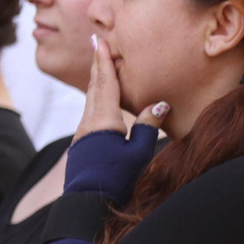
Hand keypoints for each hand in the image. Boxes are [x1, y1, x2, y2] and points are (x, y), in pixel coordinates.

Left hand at [67, 35, 168, 205]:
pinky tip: (102, 102)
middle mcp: (90, 121)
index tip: (100, 40)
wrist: (87, 203)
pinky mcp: (83, 144)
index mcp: (104, 119)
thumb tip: (160, 103)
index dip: (104, 61)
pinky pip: (91, 112)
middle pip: (95, 87)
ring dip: (97, 81)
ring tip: (102, 68)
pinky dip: (97, 98)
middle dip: (98, 65)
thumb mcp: (139, 152)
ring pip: (91, 100)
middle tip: (97, 44)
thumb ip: (148, 125)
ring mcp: (84, 133)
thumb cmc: (116, 178)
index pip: (105, 82)